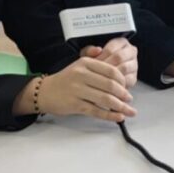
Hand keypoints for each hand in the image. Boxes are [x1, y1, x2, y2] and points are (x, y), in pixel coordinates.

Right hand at [17, 57, 136, 121]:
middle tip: (129, 99)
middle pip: (110, 85)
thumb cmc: (66, 80)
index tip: (127, 87)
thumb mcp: (79, 64)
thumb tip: (108, 55)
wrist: (44, 92)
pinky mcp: (75, 105)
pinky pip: (97, 111)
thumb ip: (95, 59)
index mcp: (85, 63)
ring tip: (129, 110)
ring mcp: (77, 91)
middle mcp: (81, 75)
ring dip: (121, 106)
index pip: (111, 71)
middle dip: (123, 94)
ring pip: (105, 99)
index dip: (123, 80)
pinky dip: (110, 115)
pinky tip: (119, 117)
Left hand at [80, 37, 138, 88]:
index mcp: (121, 43)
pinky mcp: (134, 78)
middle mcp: (131, 52)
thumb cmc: (95, 63)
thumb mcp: (90, 55)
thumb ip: (90, 51)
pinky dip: (116, 83)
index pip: (111, 49)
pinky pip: (127, 79)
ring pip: (124, 68)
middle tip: (95, 73)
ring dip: (111, 74)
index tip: (92, 64)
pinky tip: (107, 84)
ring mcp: (134, 65)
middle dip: (106, 66)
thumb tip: (97, 50)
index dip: (100, 57)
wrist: (100, 76)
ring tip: (100, 78)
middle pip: (119, 57)